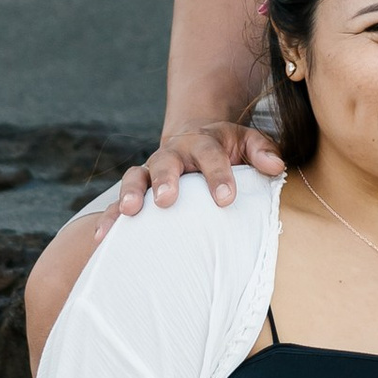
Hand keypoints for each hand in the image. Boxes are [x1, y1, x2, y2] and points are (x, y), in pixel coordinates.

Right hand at [115, 119, 286, 217]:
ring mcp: (150, 171)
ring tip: (129, 213)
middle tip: (168, 200)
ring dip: (130, 195)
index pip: (211, 156)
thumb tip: (276, 167)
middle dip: (166, 180)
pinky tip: (101, 238)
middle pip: (166, 162)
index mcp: (202, 142)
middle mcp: (172, 154)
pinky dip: (108, 218)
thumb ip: (262, 151)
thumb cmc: (227, 148)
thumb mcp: (247, 142)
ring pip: (135, 178)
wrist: (194, 139)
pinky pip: (117, 203)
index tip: (226, 199)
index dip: (218, 176)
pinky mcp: (136, 190)